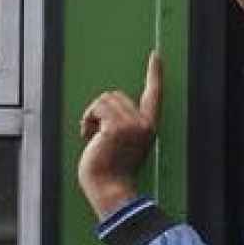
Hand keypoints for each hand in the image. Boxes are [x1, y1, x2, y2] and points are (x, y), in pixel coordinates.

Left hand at [78, 51, 161, 218]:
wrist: (109, 189)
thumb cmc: (111, 170)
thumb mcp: (123, 143)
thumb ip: (122, 124)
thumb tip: (106, 106)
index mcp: (148, 127)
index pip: (154, 95)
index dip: (155, 74)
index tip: (155, 55)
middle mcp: (144, 124)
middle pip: (115, 95)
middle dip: (100, 111)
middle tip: (99, 135)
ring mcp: (131, 125)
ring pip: (104, 99)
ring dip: (92, 116)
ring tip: (94, 137)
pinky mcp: (116, 127)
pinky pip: (96, 109)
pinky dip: (87, 120)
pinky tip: (89, 137)